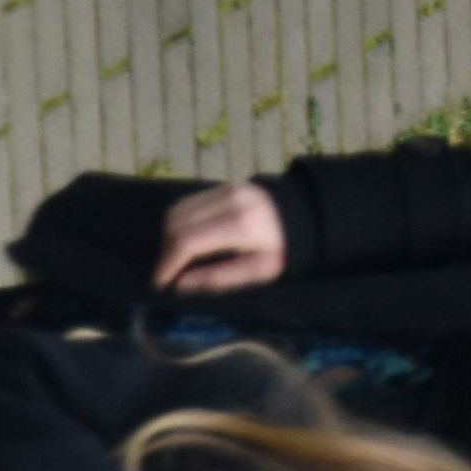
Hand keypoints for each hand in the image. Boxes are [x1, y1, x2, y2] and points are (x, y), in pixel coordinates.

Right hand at [153, 181, 284, 293]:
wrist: (309, 215)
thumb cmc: (285, 248)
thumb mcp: (259, 271)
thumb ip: (218, 279)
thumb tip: (180, 285)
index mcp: (240, 224)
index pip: (187, 242)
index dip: (167, 264)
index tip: (161, 283)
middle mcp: (230, 201)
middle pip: (176, 224)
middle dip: (167, 252)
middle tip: (171, 272)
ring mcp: (227, 188)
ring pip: (178, 210)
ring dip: (170, 235)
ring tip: (179, 257)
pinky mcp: (226, 184)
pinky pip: (190, 202)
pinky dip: (180, 221)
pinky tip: (188, 237)